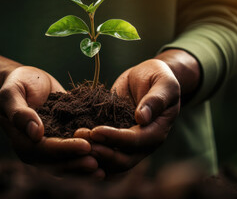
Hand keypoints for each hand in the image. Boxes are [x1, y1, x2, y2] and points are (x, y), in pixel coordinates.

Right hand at [0, 66, 102, 176]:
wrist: (30, 80)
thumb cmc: (18, 84)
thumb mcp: (12, 93)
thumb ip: (19, 112)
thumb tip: (35, 133)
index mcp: (22, 141)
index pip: (44, 150)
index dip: (65, 149)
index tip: (85, 145)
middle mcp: (37, 149)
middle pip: (58, 162)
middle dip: (78, 162)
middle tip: (99, 160)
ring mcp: (52, 146)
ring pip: (69, 161)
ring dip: (85, 165)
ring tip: (105, 165)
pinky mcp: (64, 139)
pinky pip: (76, 151)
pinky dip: (89, 155)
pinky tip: (107, 156)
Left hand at [75, 59, 180, 174]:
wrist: (148, 77)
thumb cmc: (159, 78)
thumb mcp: (163, 83)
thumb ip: (155, 100)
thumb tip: (142, 117)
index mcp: (157, 131)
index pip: (137, 141)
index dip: (116, 138)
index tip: (96, 131)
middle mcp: (143, 143)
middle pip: (123, 159)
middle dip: (101, 151)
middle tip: (81, 139)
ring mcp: (127, 143)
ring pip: (111, 160)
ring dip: (93, 153)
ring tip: (75, 138)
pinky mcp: (114, 138)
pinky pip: (103, 149)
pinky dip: (89, 149)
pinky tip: (74, 140)